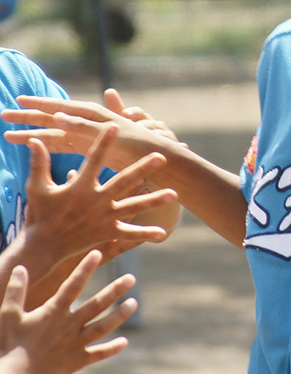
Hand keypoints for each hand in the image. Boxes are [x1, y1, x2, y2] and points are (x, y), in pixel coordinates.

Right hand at [0, 250, 135, 373]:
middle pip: (97, 304)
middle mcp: (69, 325)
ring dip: (119, 315)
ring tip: (133, 303)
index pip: (73, 285)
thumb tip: (20, 268)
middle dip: (115, 290)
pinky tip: (124, 342)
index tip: (97, 253)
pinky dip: (111, 349)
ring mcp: (75, 343)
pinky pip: (98, 354)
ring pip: (102, 327)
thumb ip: (15, 292)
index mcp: (54, 312)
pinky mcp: (77, 360)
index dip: (85, 268)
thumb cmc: (10, 345)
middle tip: (132, 277)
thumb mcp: (9, 316)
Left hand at [3, 95, 171, 172]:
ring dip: (46, 114)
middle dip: (32, 113)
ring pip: (68, 119)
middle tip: (5, 112)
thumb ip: (94, 143)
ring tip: (23, 109)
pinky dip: (76, 121)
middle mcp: (93, 126)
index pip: (57, 122)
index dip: (37, 115)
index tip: (15, 110)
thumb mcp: (110, 149)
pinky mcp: (112, 134)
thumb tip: (78, 142)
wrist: (162, 160)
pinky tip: (59, 119)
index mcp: (89, 131)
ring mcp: (101, 128)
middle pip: (56, 117)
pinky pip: (91, 127)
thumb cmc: (137, 156)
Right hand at [20, 125, 175, 273]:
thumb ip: (39, 164)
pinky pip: (129, 234)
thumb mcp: (37, 189)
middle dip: (143, 168)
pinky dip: (144, 234)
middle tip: (162, 156)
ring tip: (174, 194)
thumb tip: (34, 141)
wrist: (42, 248)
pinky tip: (163, 233)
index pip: (94, 159)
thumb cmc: (40, 215)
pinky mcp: (107, 232)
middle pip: (124, 181)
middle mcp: (96, 201)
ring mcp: (104, 217)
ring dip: (154, 200)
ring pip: (133, 206)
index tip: (116, 125)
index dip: (104, 142)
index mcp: (80, 187)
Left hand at [104, 88, 184, 146]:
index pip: (139, 113)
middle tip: (139, 127)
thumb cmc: (136, 137)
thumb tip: (109, 90)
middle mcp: (157, 126)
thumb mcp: (126, 125)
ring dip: (160, 135)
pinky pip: (179, 147)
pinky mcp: (176, 149)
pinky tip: (184, 146)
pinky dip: (181, 146)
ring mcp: (167, 137)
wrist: (152, 154)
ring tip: (155, 138)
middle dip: (146, 125)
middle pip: (152, 123)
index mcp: (144, 120)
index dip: (133, 113)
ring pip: (164, 134)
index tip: (125, 114)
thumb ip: (117, 109)